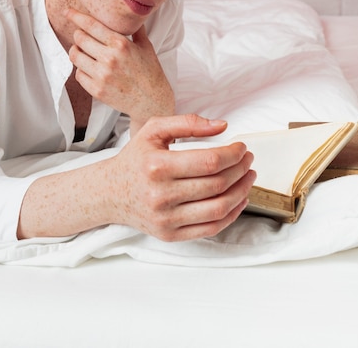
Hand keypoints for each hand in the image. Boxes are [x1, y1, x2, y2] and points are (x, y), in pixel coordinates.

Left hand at [66, 8, 174, 130]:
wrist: (152, 100)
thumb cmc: (150, 72)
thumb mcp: (146, 47)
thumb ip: (136, 30)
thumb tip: (133, 14)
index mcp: (120, 44)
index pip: (91, 26)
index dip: (76, 16)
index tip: (68, 12)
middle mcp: (110, 58)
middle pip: (80, 39)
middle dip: (78, 34)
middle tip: (80, 35)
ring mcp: (102, 75)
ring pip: (75, 56)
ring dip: (76, 51)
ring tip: (82, 51)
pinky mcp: (97, 90)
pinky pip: (79, 74)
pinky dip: (81, 69)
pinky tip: (88, 67)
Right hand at [105, 114, 255, 240]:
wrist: (109, 193)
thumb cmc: (135, 159)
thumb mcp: (153, 130)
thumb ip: (187, 123)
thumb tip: (222, 126)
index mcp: (157, 165)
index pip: (209, 161)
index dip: (233, 154)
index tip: (242, 147)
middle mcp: (160, 195)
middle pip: (217, 184)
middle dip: (241, 169)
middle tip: (248, 159)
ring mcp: (166, 219)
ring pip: (219, 208)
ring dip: (242, 192)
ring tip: (248, 177)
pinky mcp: (170, 235)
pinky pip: (211, 228)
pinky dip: (232, 214)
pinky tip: (239, 198)